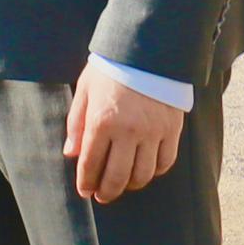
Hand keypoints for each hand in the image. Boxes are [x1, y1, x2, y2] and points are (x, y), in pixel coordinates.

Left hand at [65, 66, 186, 204]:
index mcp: (102, 121)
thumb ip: (76, 123)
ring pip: (142, 175)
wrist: (147, 48)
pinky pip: (165, 163)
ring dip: (130, 185)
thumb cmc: (111, 68)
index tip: (85, 191)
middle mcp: (128, 131)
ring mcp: (153, 132)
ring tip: (122, 185)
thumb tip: (71, 154)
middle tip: (101, 196)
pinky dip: (154, 172)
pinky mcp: (172, 130)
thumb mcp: (85, 89)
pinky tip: (144, 171)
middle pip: (117, 176)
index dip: (86, 182)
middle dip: (106, 192)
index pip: (91, 163)